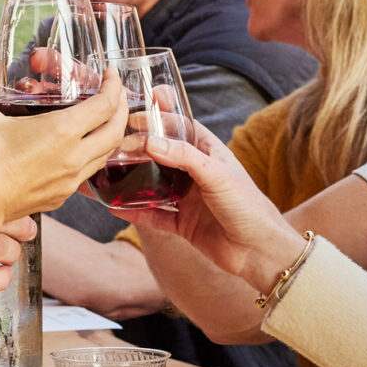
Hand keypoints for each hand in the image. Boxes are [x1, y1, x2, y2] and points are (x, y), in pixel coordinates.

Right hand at [0, 80, 126, 223]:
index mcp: (62, 131)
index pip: (105, 105)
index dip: (114, 87)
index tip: (112, 76)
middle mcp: (74, 156)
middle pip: (116, 131)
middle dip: (122, 111)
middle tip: (118, 97)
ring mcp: (71, 179)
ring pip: (105, 155)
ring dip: (110, 136)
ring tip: (104, 123)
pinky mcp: (62, 196)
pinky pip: (87, 174)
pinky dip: (92, 158)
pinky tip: (81, 151)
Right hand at [108, 117, 303, 291]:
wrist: (260, 252)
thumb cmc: (249, 207)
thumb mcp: (217, 175)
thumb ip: (185, 157)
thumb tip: (151, 142)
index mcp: (210, 153)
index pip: (181, 127)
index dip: (159, 117)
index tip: (135, 114)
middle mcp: (197, 174)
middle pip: (162, 155)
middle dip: (138, 149)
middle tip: (113, 143)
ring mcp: (189, 199)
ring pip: (154, 185)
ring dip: (132, 180)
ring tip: (106, 172)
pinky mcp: (183, 224)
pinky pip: (153, 216)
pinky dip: (135, 212)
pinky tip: (114, 207)